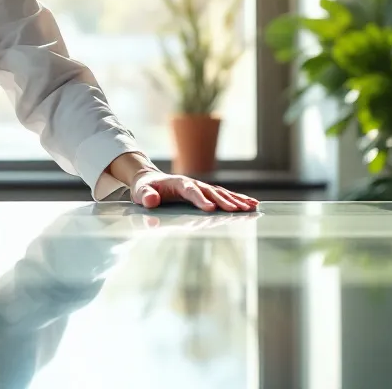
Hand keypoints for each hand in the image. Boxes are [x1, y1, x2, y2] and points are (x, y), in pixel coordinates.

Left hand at [129, 169, 257, 212]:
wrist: (148, 180)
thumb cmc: (145, 188)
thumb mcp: (140, 192)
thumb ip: (145, 196)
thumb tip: (152, 200)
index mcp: (178, 183)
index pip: (191, 191)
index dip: (200, 199)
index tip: (210, 208)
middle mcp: (192, 183)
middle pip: (211, 191)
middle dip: (224, 201)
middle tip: (238, 210)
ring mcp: (200, 186)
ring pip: (221, 192)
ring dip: (236, 199)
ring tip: (251, 207)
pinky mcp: (205, 191)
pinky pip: (223, 194)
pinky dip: (237, 198)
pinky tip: (251, 204)